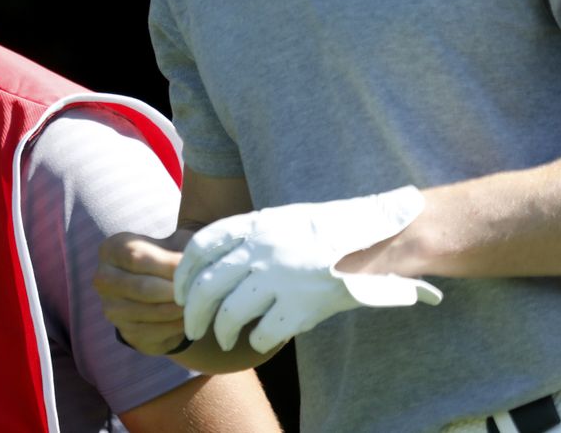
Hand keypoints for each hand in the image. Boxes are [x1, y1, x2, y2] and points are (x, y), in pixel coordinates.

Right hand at [95, 229, 193, 353]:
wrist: (158, 290)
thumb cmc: (167, 258)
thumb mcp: (174, 244)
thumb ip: (182, 249)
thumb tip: (197, 262)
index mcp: (111, 250)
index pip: (136, 257)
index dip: (167, 263)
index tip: (191, 266)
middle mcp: (104, 280)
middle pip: (143, 287)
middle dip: (175, 289)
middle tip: (200, 288)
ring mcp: (112, 310)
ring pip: (151, 312)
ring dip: (179, 308)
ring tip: (199, 301)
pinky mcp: (128, 334)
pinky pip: (157, 332)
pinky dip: (178, 324)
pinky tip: (190, 316)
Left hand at [173, 187, 442, 352]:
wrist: (381, 238)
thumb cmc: (331, 230)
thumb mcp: (285, 219)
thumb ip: (250, 237)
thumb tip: (209, 265)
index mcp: (258, 224)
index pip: (201, 247)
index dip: (184, 274)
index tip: (179, 291)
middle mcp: (264, 249)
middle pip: (207, 286)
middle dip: (193, 312)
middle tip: (192, 326)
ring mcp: (283, 277)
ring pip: (230, 313)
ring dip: (222, 332)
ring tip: (225, 340)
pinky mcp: (303, 305)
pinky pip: (264, 332)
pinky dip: (257, 341)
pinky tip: (260, 339)